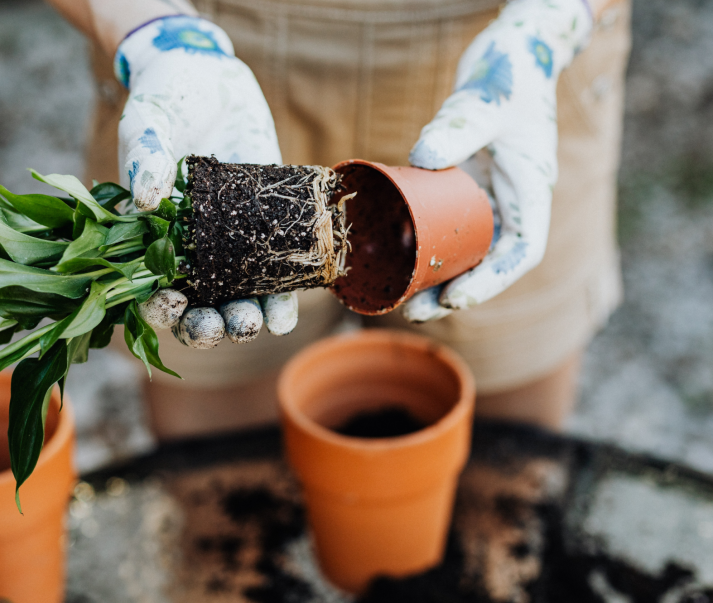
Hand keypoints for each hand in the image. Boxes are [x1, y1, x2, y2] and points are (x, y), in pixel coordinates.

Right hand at [115, 15, 298, 345]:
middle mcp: (191, 250)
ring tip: (260, 324)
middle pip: (197, 307)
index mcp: (151, 236)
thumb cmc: (166, 102)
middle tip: (229, 325)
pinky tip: (286, 313)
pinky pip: (274, 273)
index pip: (150, 288)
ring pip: (237, 299)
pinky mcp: (266, 228)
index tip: (176, 305)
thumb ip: (144, 158)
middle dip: (212, 326)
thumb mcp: (148, 125)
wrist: (211, 79)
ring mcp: (231, 244)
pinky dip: (281, 298)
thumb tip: (146, 199)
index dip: (160, 308)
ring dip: (248, 320)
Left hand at [402, 0, 592, 322]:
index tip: (455, 298)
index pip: (519, 252)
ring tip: (401, 297)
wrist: (511, 51)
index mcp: (530, 191)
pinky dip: (426, 244)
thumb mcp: (486, 100)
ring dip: (437, 276)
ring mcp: (488, 195)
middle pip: (488, 261)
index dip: (490, 282)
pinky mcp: (466, 184)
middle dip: (454, 291)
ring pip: (466, 248)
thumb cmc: (510, 72)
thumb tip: (420, 159)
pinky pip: (448, 224)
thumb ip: (459, 127)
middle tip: (414, 309)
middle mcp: (512, 201)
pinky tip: (396, 257)